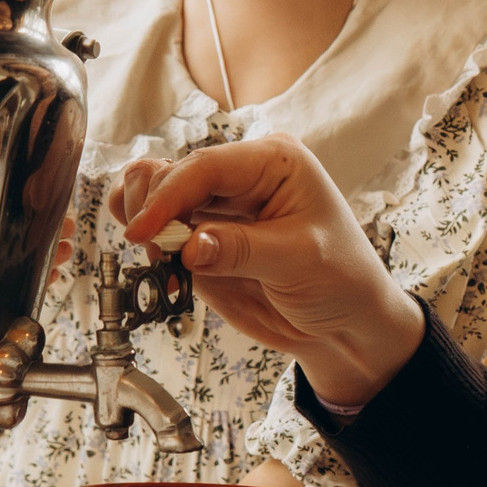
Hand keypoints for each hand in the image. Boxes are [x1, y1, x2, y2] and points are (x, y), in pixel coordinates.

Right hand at [113, 135, 423, 406]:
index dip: (168, 195)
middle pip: (169, 172)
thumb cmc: (342, 280)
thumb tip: (191, 246)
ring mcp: (217, 207)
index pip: (205, 166)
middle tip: (157, 250)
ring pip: (153, 193)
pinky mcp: (202, 239)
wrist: (344, 324)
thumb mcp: (299, 260)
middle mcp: (241, 176)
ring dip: (142, 222)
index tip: (144, 231)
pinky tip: (161, 267)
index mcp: (273, 161)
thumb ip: (241, 250)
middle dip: (153, 209)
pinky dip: (148, 245)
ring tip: (159, 255)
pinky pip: (158, 231)